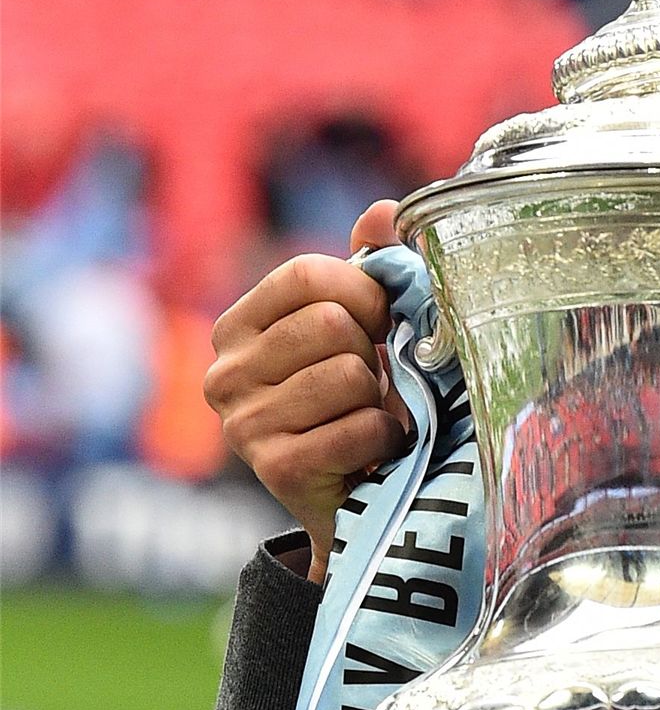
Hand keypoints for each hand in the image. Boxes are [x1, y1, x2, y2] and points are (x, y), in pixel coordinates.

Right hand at [204, 201, 409, 580]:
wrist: (357, 498)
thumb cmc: (359, 400)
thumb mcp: (363, 327)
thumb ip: (371, 266)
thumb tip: (385, 211)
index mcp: (241, 325)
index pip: (306, 275)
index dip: (362, 292)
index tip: (379, 322)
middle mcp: (225, 372)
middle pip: (330, 323)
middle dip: (372, 352)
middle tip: (368, 383)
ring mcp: (243, 423)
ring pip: (349, 374)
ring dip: (380, 398)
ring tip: (367, 415)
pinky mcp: (275, 467)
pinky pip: (360, 426)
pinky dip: (385, 437)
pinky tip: (370, 451)